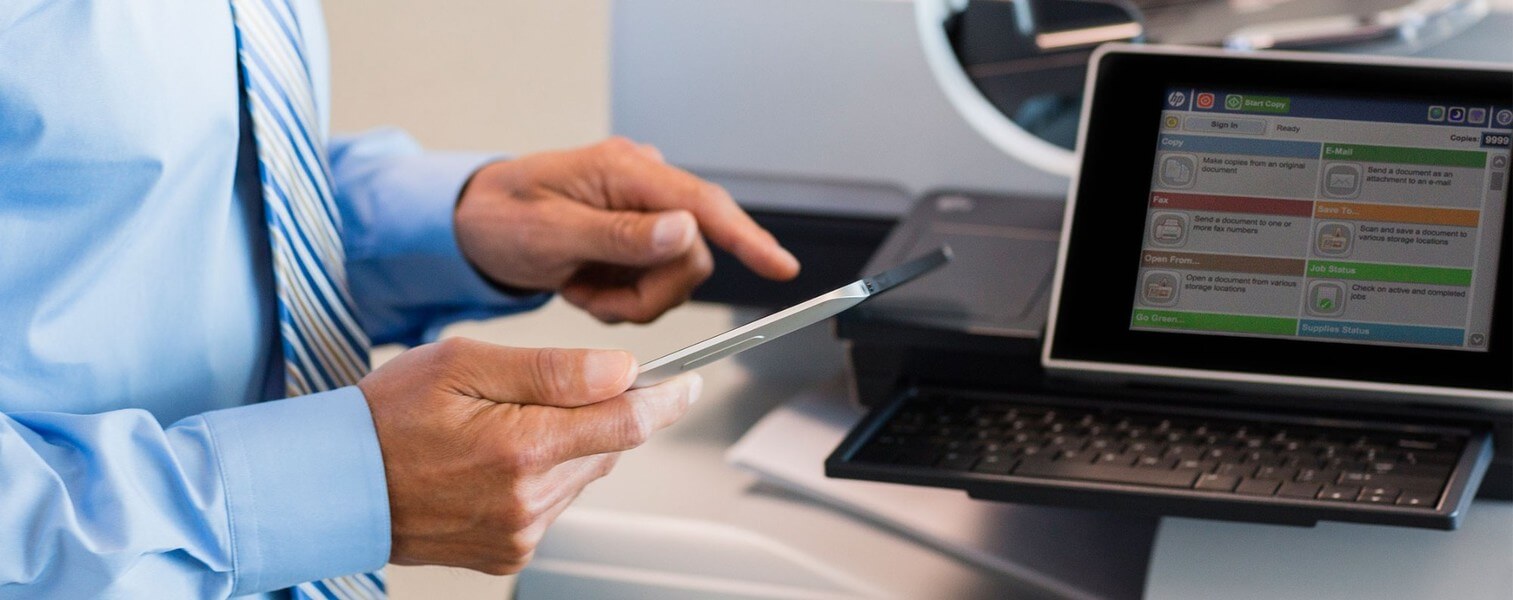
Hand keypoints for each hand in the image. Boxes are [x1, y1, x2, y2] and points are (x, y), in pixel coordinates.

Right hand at [358, 337, 699, 573]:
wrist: (333, 484)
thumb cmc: (385, 418)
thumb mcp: (464, 364)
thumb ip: (551, 369)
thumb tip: (620, 372)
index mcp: (520, 448)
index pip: (625, 424)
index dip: (664, 399)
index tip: (686, 383)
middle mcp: (526, 500)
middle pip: (608, 447)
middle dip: (597, 412)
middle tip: (546, 388)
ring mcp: (519, 532)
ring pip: (582, 473)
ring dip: (565, 444)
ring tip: (501, 425)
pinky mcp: (510, 551)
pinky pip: (553, 502)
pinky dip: (541, 474)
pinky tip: (494, 459)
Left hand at [454, 137, 800, 322]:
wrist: (474, 225)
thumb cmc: (503, 216)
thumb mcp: (552, 231)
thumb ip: (620, 234)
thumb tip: (684, 231)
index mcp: (627, 171)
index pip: (704, 205)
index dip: (747, 238)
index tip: (781, 267)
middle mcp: (645, 188)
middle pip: (692, 255)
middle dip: (649, 292)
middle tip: (595, 302)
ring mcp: (644, 216)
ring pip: (675, 279)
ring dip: (631, 300)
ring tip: (581, 289)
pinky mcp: (638, 242)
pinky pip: (654, 286)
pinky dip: (621, 300)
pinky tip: (586, 286)